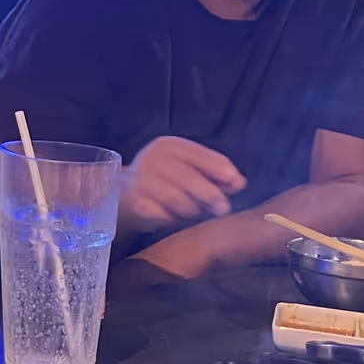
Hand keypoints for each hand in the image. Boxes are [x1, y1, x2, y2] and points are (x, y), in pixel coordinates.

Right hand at [121, 137, 246, 234]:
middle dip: (211, 195)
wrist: (124, 194)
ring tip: (193, 210)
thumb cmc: (164, 181)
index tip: (237, 183)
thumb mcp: (188, 170)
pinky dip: (171, 218)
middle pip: (190, 178)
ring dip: (191, 209)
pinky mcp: (135, 202)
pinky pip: (163, 215)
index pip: (200, 155)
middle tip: (223, 208)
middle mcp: (152, 158)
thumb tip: (240, 183)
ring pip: (178, 199)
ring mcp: (141, 180)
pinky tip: (170, 215)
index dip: (221, 169)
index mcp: (168, 145)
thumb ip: (214, 174)